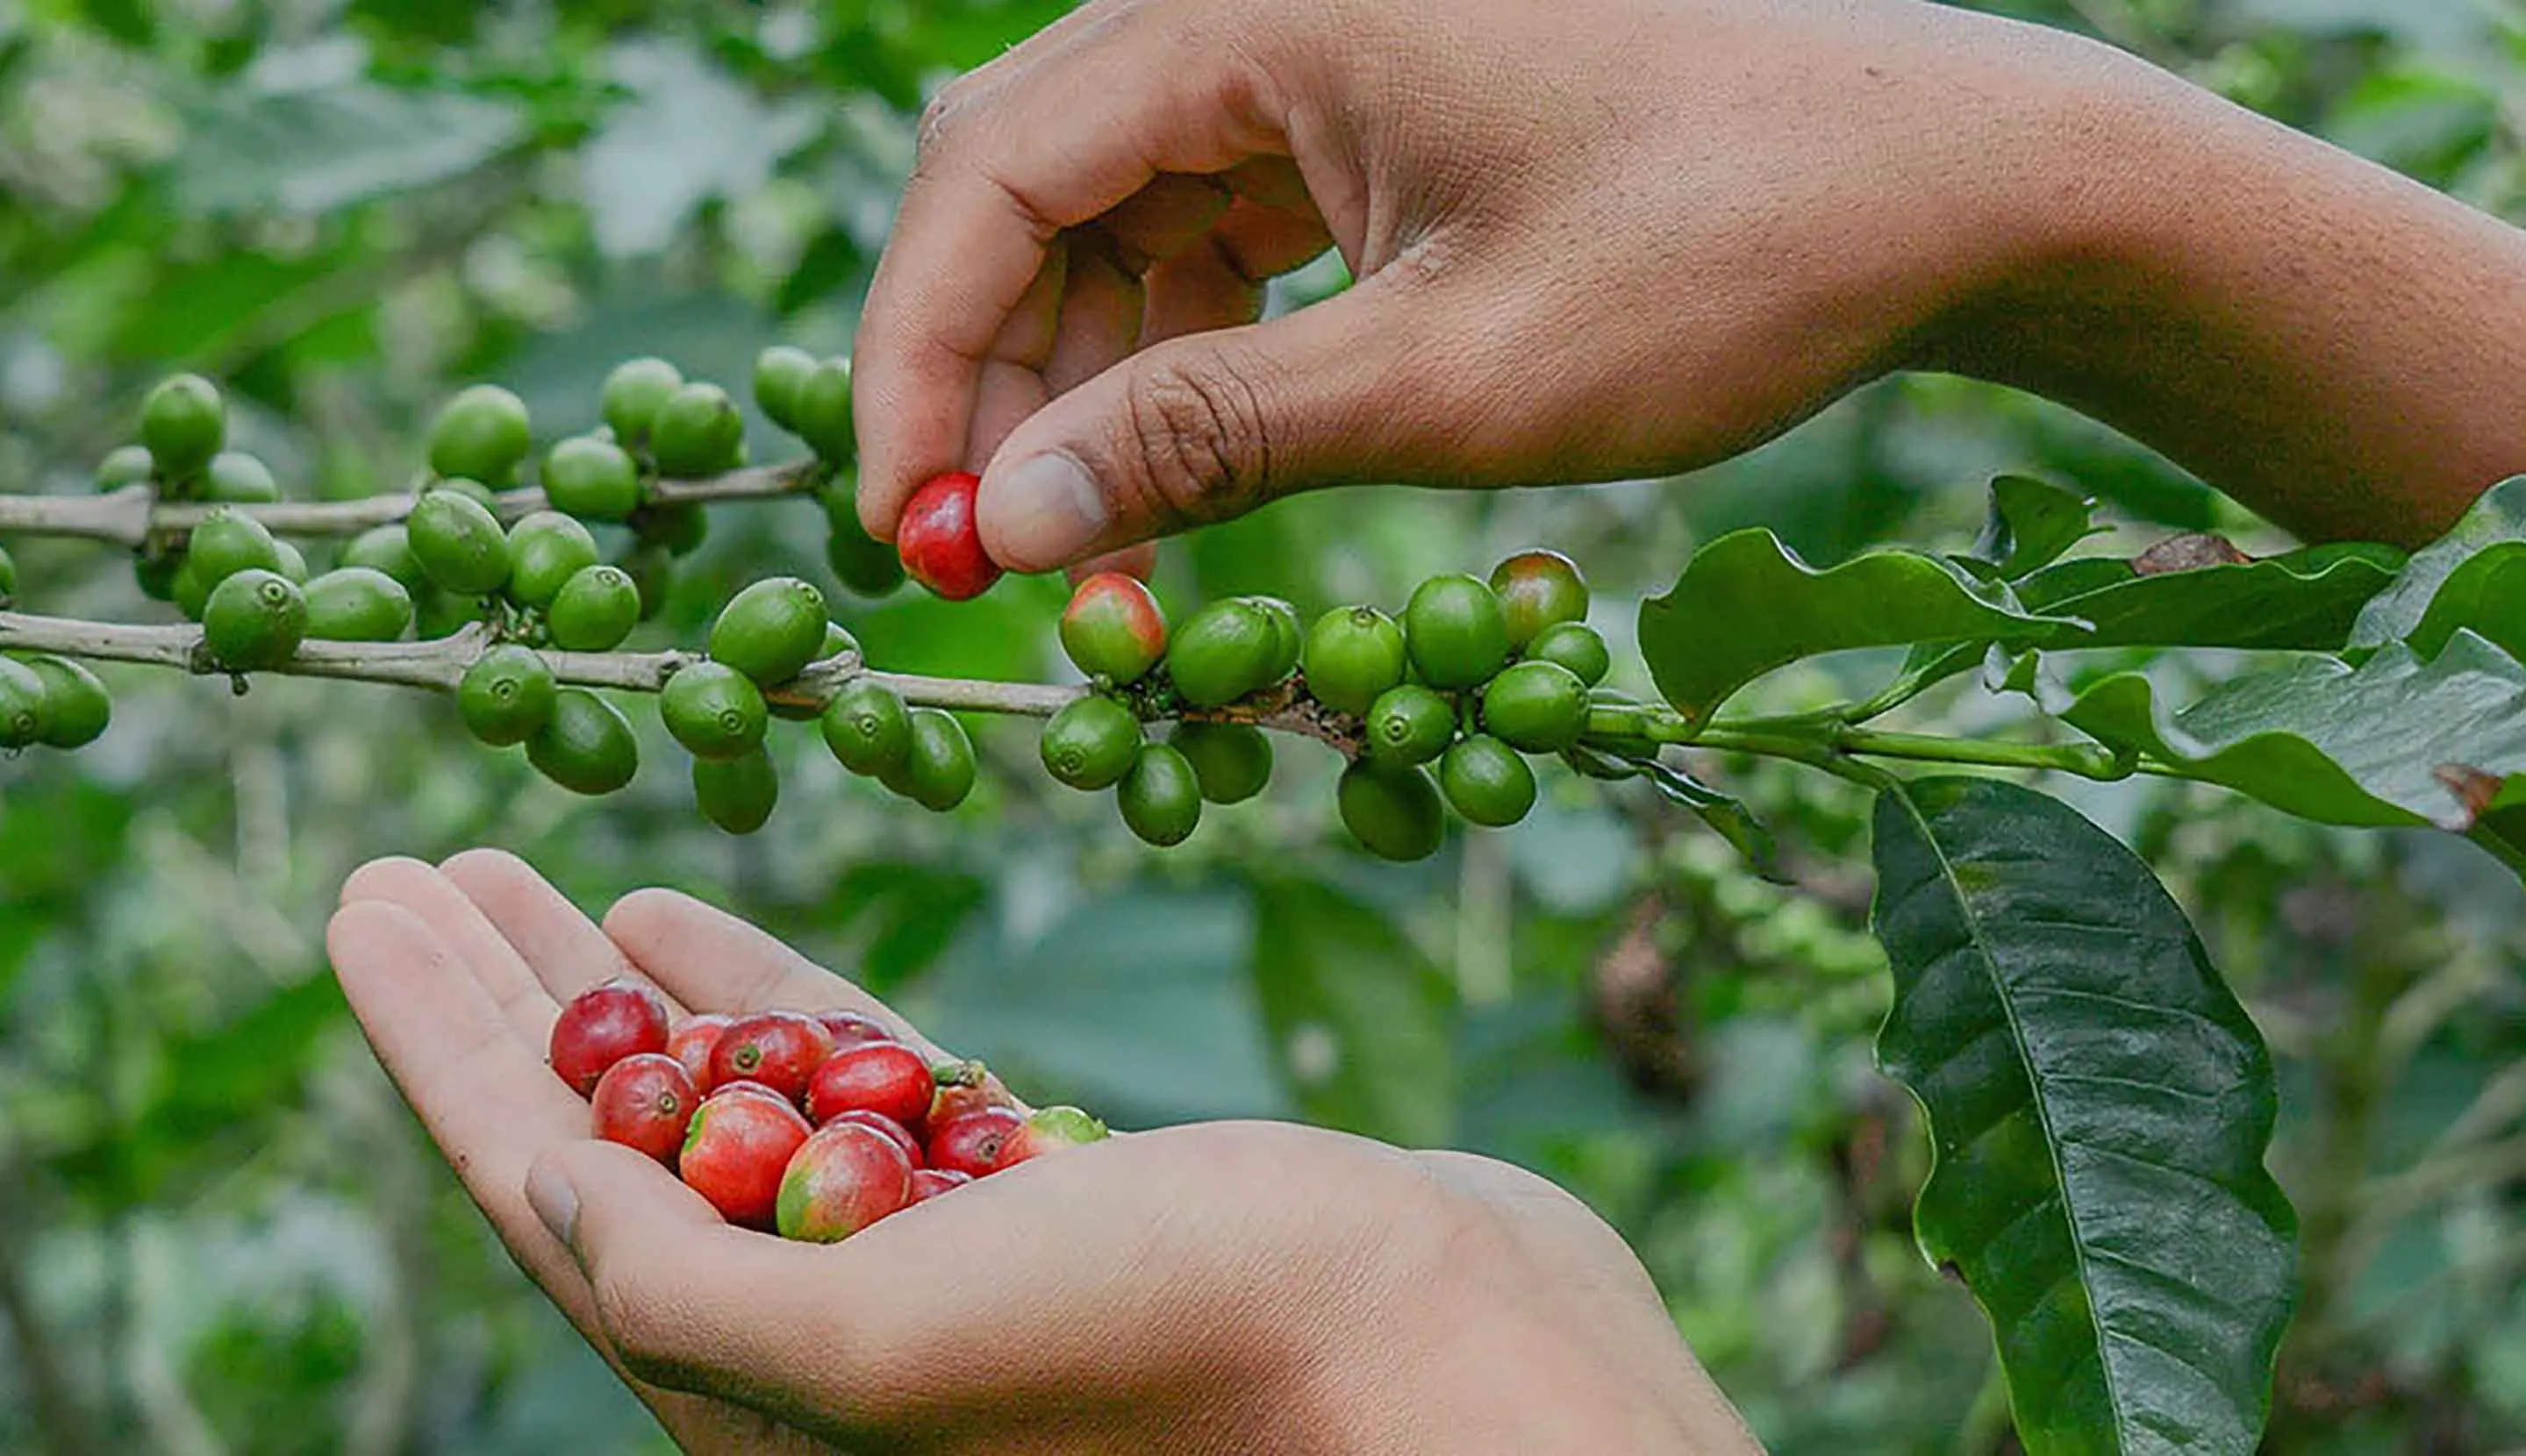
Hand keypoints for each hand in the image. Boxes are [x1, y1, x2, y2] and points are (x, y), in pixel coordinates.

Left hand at [328, 851, 1760, 1453]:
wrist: (1452, 1358)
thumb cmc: (1183, 1362)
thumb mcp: (893, 1352)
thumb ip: (695, 1290)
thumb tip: (545, 1192)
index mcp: (764, 1407)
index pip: (545, 1202)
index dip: (442, 1051)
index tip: (365, 909)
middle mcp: (830, 1347)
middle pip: (617, 1145)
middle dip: (509, 1005)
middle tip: (415, 869)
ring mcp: (935, 1264)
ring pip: (733, 1101)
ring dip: (624, 986)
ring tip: (526, 868)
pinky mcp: (1033, 1197)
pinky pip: (860, 1081)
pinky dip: (777, 990)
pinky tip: (695, 913)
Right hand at [853, 0, 2525, 563]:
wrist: (1948, 181)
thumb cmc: (1731, 253)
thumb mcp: (1457, 373)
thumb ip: (1211, 433)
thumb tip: (1003, 521)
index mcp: (1263, 4)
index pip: (993, 170)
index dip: (916, 360)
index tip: (906, 534)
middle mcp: (1263, 4)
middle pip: (1030, 189)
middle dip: (994, 389)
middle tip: (1002, 577)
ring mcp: (1313, 57)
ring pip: (1113, 224)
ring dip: (1084, 394)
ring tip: (1108, 570)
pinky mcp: (1365, 118)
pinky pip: (1210, 234)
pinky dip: (1178, 362)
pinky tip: (1183, 481)